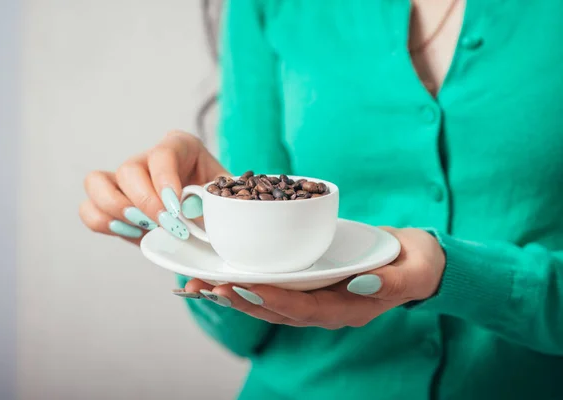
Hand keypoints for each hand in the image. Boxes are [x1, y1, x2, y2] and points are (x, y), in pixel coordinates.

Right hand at [79, 131, 226, 244]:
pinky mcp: (110, 203)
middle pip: (129, 169)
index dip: (165, 180)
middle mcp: (147, 159)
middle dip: (145, 202)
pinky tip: (131, 232)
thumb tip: (189, 206)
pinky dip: (103, 222)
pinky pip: (88, 208)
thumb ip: (214, 201)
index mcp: (180, 147)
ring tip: (143, 227)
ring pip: (96, 182)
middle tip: (166, 226)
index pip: (164, 153)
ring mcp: (125, 180)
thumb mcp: (225, 199)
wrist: (209, 227)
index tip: (176, 209)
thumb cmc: (218, 207)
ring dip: (117, 209)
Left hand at [179, 228, 444, 328]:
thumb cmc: (418, 265)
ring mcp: (319, 299)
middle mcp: (327, 310)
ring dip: (239, 295)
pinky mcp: (314, 285)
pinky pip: (277, 289)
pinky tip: (228, 276)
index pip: (303, 309)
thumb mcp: (414, 272)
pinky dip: (252, 284)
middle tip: (209, 287)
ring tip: (205, 285)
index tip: (245, 287)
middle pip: (278, 311)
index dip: (273, 299)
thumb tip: (361, 283)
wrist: (421, 263)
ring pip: (271, 304)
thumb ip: (390, 282)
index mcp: (348, 310)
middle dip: (243, 299)